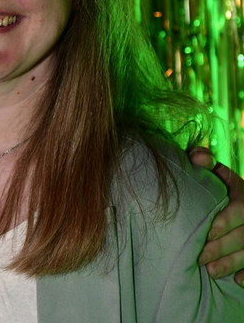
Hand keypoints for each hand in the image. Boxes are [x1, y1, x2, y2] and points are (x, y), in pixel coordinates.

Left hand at [190, 147, 243, 285]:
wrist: (237, 198)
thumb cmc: (219, 184)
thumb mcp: (216, 171)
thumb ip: (204, 160)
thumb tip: (198, 158)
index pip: (240, 211)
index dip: (225, 222)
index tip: (208, 232)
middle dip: (222, 248)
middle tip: (199, 258)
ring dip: (232, 264)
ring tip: (211, 271)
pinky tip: (239, 281)